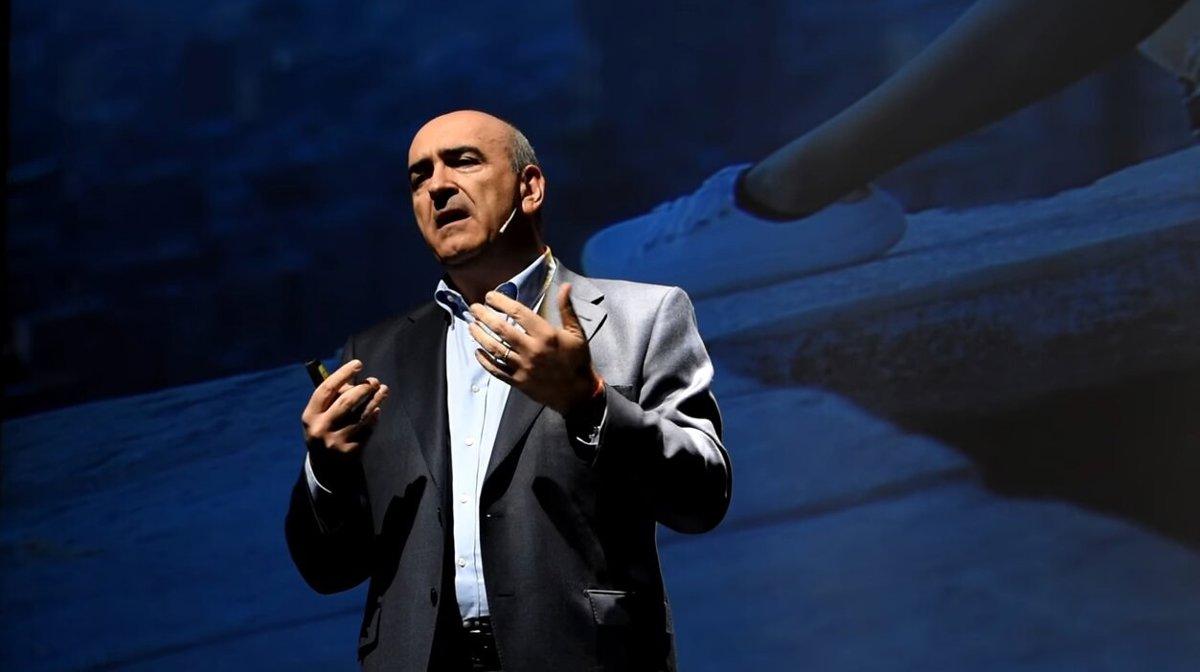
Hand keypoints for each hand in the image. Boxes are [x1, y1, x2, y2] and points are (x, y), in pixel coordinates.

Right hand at [301, 359, 388, 457]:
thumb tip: (355, 379)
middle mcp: (321, 429)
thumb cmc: (324, 430)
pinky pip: (367, 429)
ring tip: (383, 390)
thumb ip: (333, 398)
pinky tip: (378, 409)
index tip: (358, 364)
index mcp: (310, 416)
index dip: (343, 374)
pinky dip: (374, 418)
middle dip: (363, 388)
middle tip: (374, 381)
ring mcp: (336, 442)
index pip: (326, 389)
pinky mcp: (350, 451)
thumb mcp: (320, 416)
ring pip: (361, 415)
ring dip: (375, 400)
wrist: (325, 467)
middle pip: (346, 402)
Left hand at [468, 283, 601, 414]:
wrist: (579, 394)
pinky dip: (484, 360)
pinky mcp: (518, 382)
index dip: (501, 302)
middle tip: (474, 308)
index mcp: (546, 335)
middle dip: (484, 316)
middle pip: (501, 329)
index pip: (518, 313)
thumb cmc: (578, 360)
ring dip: (480, 336)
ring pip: (495, 349)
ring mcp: (523, 367)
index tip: (490, 296)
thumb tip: (565, 286)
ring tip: (471, 326)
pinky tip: (477, 351)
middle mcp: (532, 349)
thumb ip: (567, 309)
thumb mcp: (577, 333)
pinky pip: (496, 370)